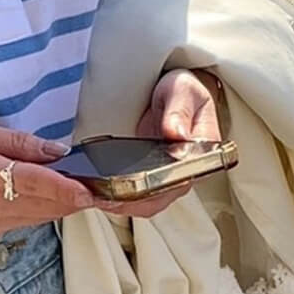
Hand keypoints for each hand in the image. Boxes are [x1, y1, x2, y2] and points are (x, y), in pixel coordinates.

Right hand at [0, 120, 127, 246]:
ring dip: (54, 204)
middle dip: (72, 196)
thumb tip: (54, 150)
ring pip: (37, 218)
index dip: (74, 189)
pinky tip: (25, 194)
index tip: (97, 189)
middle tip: (91, 180)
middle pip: (48, 207)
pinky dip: (31, 210)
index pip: (45, 187)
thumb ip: (16, 143)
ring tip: (65, 185)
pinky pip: (18, 224)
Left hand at [101, 67, 221, 220]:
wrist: (176, 93)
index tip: (130, 188)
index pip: (178, 181)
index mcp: (200, 154)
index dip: (153, 189)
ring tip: (93, 194)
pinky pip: (134, 195)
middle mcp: (184, 172)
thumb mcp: (182, 90)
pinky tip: (96, 190)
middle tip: (100, 194)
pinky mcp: (149, 177)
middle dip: (128, 200)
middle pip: (157, 199)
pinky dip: (115, 195)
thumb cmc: (183, 92)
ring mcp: (166, 178)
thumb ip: (178, 110)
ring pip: (144, 202)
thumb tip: (176, 133)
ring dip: (119, 202)